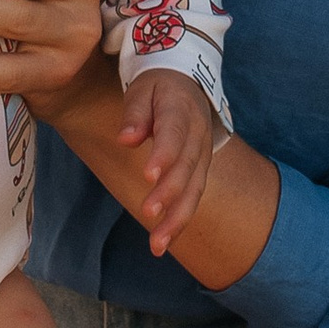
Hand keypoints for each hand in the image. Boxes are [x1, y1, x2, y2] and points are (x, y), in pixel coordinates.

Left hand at [118, 71, 221, 254]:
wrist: (188, 83)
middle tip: (149, 213)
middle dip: (169, 192)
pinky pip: (193, 196)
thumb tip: (126, 139)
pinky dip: (180, 220)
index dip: (164, 154)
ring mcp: (202, 154)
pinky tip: (163, 241)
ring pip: (194, 189)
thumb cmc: (157, 87)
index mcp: (181, 109)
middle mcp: (197, 135)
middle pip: (187, 166)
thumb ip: (134, 113)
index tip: (148, 175)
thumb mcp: (142, 89)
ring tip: (157, 244)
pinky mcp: (200, 170)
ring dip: (177, 217)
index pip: (174, 133)